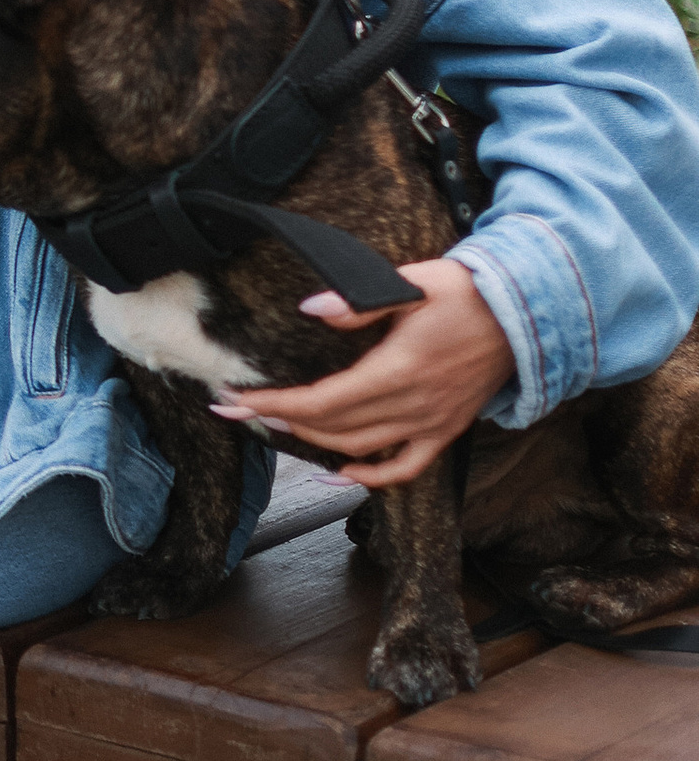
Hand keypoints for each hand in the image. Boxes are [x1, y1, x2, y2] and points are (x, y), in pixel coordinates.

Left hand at [211, 257, 515, 487]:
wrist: (526, 315)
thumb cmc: (467, 292)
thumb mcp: (413, 283)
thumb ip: (360, 302)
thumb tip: (312, 309)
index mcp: (400, 370)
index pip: (322, 400)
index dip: (274, 404)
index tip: (235, 400)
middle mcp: (414, 406)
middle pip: (333, 427)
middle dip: (279, 420)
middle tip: (238, 410)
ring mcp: (431, 424)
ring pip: (359, 449)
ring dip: (312, 442)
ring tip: (277, 425)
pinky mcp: (446, 431)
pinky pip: (404, 468)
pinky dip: (369, 477)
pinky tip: (340, 473)